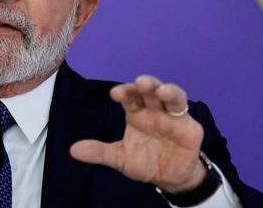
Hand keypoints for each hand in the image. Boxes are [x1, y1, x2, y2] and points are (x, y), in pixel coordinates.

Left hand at [69, 75, 206, 192]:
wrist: (169, 179)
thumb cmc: (145, 162)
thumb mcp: (119, 158)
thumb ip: (99, 152)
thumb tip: (73, 150)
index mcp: (136, 112)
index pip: (129, 97)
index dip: (123, 93)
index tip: (114, 94)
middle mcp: (154, 109)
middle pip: (150, 90)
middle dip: (146, 84)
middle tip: (139, 83)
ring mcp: (172, 116)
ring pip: (172, 96)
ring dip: (167, 91)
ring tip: (161, 91)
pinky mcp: (189, 127)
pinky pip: (185, 115)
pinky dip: (181, 110)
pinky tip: (176, 110)